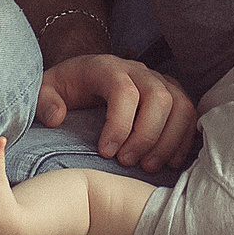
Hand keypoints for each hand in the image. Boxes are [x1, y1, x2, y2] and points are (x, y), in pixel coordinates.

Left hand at [35, 53, 196, 171]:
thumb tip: (57, 117)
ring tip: (148, 167)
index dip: (119, 125)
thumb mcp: (45, 90)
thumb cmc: (66, 88)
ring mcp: (159, 80)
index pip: (124, 91)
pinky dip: (184, 139)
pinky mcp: (172, 93)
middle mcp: (138, 70)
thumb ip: (44, 101)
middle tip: (126, 163)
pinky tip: (169, 162)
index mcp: (106, 67)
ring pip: (180, 105)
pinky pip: (189, 114)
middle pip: (158, 98)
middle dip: (146, 136)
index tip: (106, 153)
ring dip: (168, 140)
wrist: (84, 75)